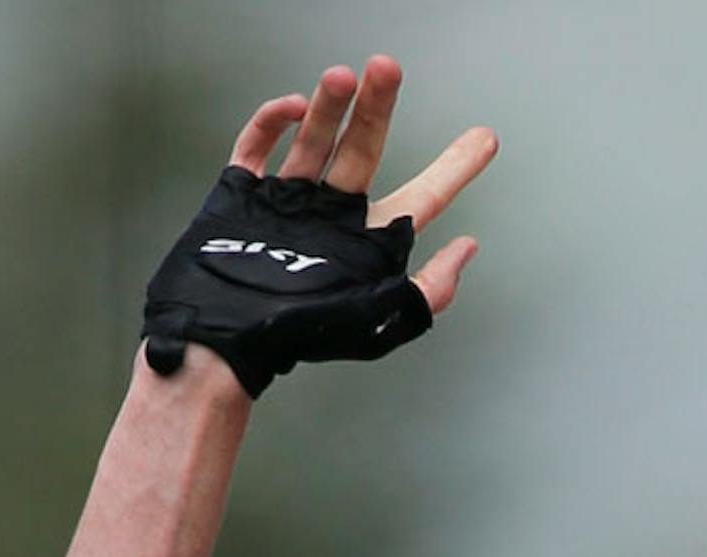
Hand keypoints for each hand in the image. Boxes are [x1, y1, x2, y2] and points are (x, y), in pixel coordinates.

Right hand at [143, 57, 498, 394]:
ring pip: (313, 140)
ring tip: (342, 76)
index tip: (485, 138)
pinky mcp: (241, 195)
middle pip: (363, 150)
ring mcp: (286, 202)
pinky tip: (291, 106)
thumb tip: (468, 249)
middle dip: (378, 108)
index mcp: (367, 245)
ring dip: (328, 107)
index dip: (455, 168)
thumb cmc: (301, 339)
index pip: (422, 198)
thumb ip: (430, 290)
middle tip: (388, 67)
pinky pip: (258, 146)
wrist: (222, 340)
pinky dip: (272, 123)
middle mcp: (331, 217)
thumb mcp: (382, 321)